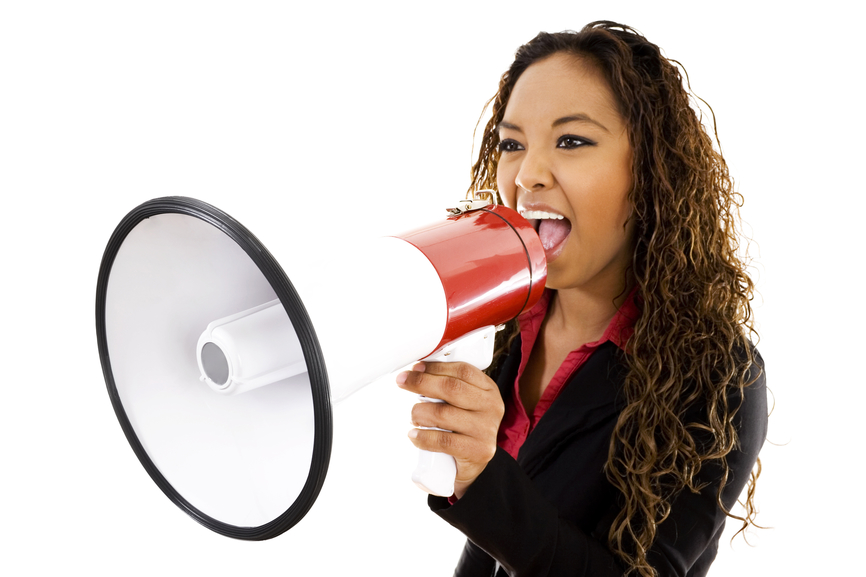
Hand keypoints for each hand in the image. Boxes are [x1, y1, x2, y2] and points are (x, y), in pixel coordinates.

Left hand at [396, 361, 504, 498]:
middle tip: (403, 381)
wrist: (474, 466)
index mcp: (489, 390)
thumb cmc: (463, 429)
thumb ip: (449, 386)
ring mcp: (486, 430)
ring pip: (443, 413)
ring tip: (413, 416)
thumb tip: (417, 371)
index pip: (463, 370)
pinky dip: (423, 437)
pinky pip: (443, 440)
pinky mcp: (477, 451)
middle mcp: (491, 407)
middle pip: (451, 388)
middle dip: (422, 382)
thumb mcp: (464, 403)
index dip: (436, 367)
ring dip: (419, 412)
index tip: (416, 368)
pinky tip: (414, 435)